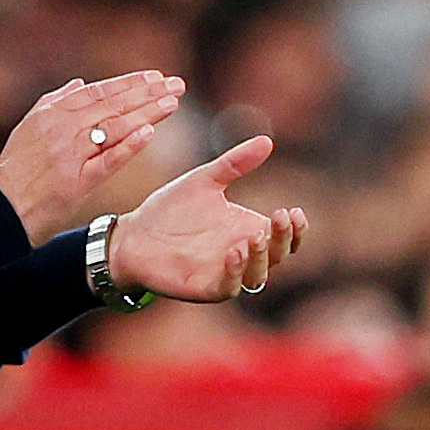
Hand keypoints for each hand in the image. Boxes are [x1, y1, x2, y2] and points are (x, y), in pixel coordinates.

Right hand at [0, 70, 185, 245]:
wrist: (3, 208)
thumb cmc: (16, 169)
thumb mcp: (29, 126)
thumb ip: (54, 101)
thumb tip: (80, 84)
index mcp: (53, 113)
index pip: (100, 92)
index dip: (130, 83)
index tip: (156, 77)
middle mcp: (63, 128)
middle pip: (113, 105)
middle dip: (148, 93)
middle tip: (176, 85)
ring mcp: (71, 154)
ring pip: (115, 127)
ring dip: (146, 114)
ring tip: (172, 103)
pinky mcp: (77, 181)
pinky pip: (107, 160)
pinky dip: (128, 146)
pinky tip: (149, 135)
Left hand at [107, 134, 307, 301]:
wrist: (133, 234)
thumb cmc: (171, 210)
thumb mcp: (205, 181)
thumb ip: (235, 164)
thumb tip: (267, 141)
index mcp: (247, 231)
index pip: (285, 237)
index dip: (296, 229)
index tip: (294, 211)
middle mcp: (243, 256)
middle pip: (278, 255)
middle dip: (284, 239)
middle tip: (280, 216)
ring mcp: (225, 274)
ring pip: (258, 276)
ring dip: (261, 258)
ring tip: (256, 236)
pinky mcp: (205, 288)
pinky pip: (228, 287)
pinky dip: (235, 273)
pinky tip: (234, 252)